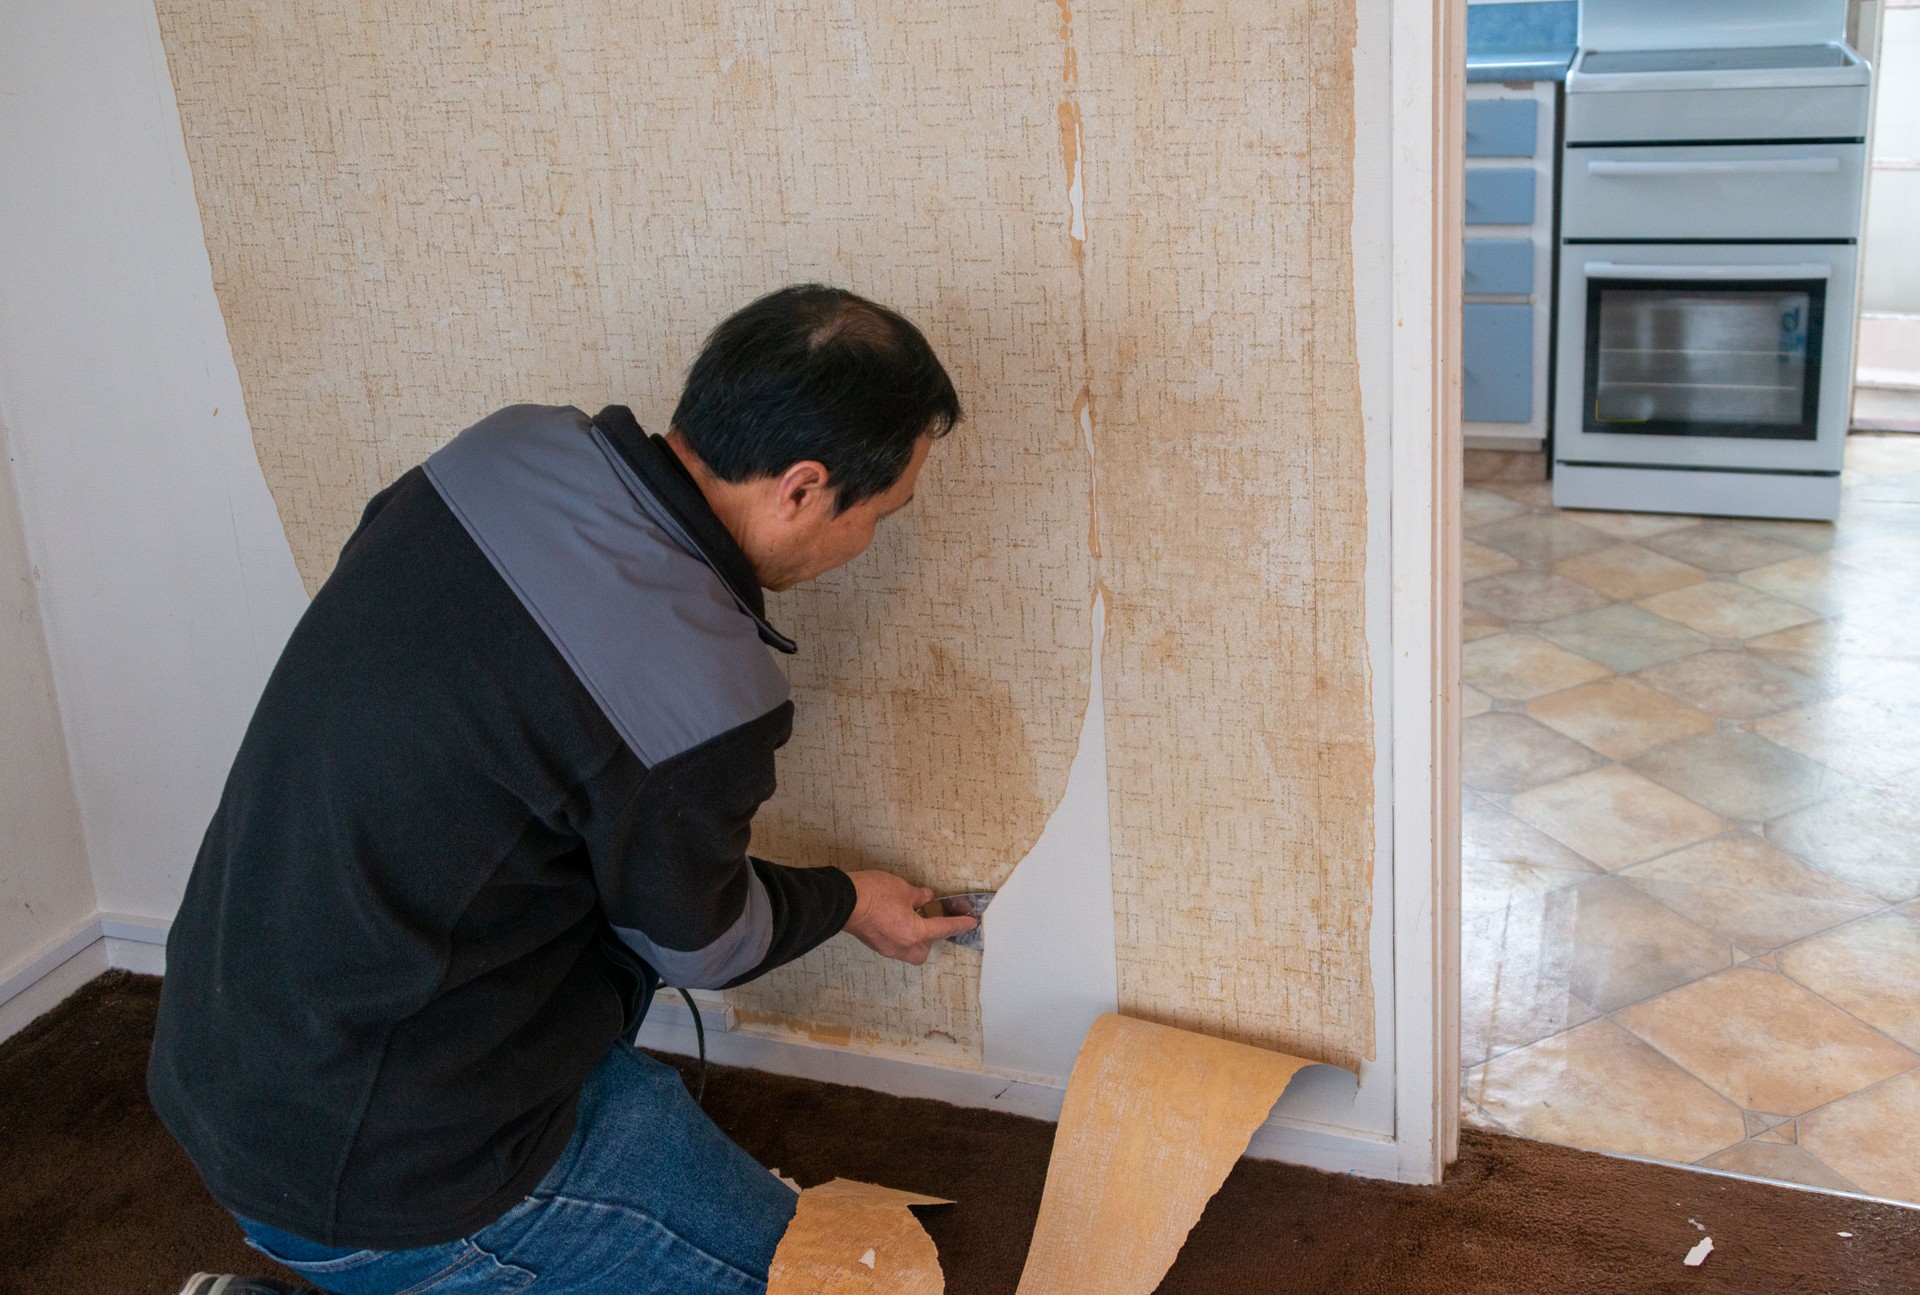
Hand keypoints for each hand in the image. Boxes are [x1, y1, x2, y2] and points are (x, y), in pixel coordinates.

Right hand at [843, 870, 976, 964]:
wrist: (844, 901)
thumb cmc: (873, 894)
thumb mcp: (903, 889)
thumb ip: (919, 896)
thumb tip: (926, 898)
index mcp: (914, 933)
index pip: (943, 929)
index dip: (959, 923)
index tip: (970, 922)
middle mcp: (902, 946)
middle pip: (924, 951)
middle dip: (931, 938)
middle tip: (933, 919)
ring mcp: (886, 948)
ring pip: (909, 951)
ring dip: (915, 938)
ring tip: (914, 919)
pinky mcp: (875, 944)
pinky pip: (895, 945)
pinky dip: (901, 935)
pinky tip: (898, 919)